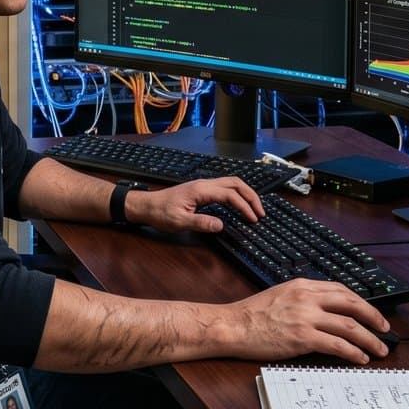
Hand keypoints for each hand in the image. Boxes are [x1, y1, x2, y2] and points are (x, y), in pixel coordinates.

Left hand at [133, 176, 262, 232]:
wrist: (147, 205)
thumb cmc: (160, 213)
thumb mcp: (179, 222)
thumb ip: (200, 223)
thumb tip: (221, 225)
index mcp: (201, 190)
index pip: (230, 195)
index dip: (244, 206)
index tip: (253, 219)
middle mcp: (205, 184)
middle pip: (236, 183)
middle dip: (251, 196)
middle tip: (261, 212)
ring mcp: (204, 185)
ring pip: (231, 183)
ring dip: (246, 194)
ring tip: (255, 209)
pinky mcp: (202, 190)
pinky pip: (225, 188)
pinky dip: (237, 194)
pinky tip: (240, 205)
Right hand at [223, 278, 390, 364]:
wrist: (232, 326)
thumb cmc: (251, 314)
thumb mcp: (280, 295)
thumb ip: (303, 299)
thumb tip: (324, 311)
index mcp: (302, 286)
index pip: (341, 290)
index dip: (361, 302)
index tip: (371, 313)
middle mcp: (307, 298)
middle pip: (352, 304)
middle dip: (374, 317)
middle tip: (385, 329)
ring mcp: (306, 317)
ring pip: (349, 326)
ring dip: (369, 339)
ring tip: (379, 350)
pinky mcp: (302, 338)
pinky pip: (336, 345)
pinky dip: (353, 352)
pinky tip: (360, 358)